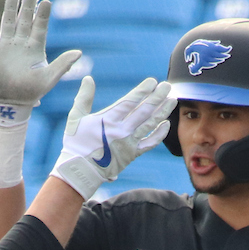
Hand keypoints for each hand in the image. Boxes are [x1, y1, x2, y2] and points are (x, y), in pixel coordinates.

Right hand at [0, 0, 81, 124]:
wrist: (9, 103)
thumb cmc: (31, 92)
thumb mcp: (49, 78)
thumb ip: (63, 64)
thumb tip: (80, 52)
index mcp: (36, 48)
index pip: (40, 27)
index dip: (43, 15)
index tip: (47, 2)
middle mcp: (21, 43)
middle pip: (25, 19)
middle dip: (28, 5)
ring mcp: (6, 45)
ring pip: (8, 21)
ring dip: (11, 7)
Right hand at [51, 76, 177, 199]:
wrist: (79, 171)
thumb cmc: (75, 144)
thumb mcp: (75, 118)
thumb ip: (84, 97)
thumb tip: (88, 78)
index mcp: (107, 120)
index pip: (130, 102)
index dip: (142, 91)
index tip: (152, 82)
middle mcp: (121, 131)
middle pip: (144, 111)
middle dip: (157, 97)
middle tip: (167, 86)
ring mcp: (128, 144)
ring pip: (150, 125)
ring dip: (162, 111)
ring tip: (172, 100)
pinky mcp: (132, 155)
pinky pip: (150, 144)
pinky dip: (159, 134)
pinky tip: (166, 124)